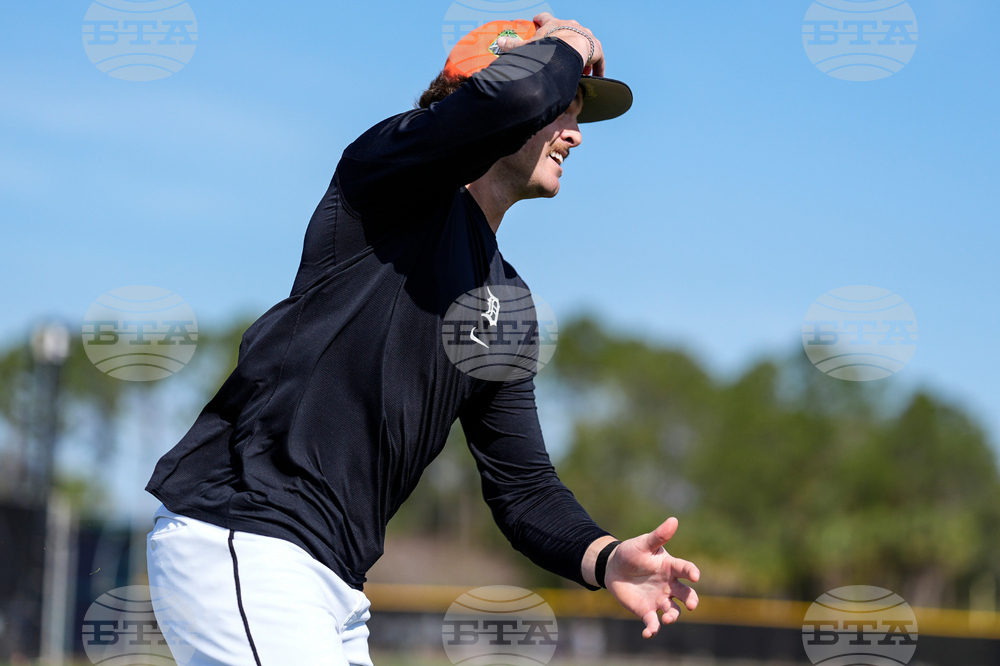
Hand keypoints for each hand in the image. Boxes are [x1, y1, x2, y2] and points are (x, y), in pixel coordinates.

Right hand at [494, 13, 605, 76]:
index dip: (540, 19)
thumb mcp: (528, 47)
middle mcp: (570, 25)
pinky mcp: (596, 47)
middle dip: (566, 37)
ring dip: (582, 52)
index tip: (537, 20)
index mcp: (553, 24)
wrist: (568, 51)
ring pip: (584, 41)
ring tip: (581, 66)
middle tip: (563, 50)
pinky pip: (597, 57)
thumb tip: (498, 42)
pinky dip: (596, 67)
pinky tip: (596, 76)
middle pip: (568, 27)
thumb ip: (514, 45)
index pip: (544, 18)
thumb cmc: (547, 49)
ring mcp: (585, 34)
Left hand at [605, 518, 699, 637]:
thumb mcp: (643, 543)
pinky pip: (653, 622)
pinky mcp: (647, 610)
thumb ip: (658, 536)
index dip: (692, 572)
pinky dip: (653, 629)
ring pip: (673, 610)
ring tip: (667, 618)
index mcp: (670, 567)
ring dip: (673, 616)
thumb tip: (674, 520)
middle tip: (691, 605)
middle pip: (686, 594)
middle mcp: (669, 585)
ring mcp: (659, 599)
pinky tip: (648, 632)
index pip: (685, 569)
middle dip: (691, 600)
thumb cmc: (630, 553)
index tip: (695, 576)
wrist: (613, 568)